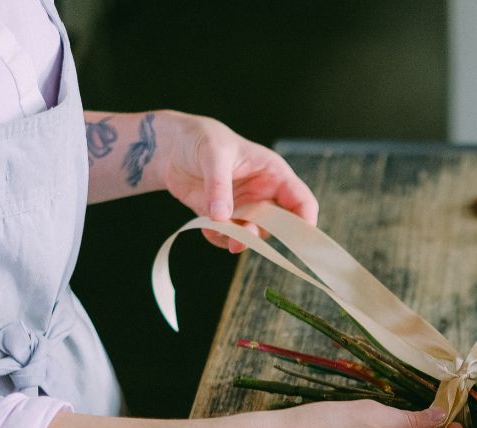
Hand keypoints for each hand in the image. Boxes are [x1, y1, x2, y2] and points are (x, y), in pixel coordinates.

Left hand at [159, 111, 318, 251]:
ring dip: (237, 239)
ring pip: (252, 235)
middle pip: (277, 226)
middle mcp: (263, 194)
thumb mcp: (214, 154)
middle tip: (241, 239)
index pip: (302, 202)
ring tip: (216, 229)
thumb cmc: (201, 138)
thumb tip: (222, 217)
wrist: (172, 145)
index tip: (297, 240)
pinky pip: (228, 237)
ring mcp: (244, 207)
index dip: (304, 222)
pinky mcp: (224, 216)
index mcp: (274, 174)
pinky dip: (218, 238)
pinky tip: (204, 225)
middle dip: (261, 235)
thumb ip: (219, 186)